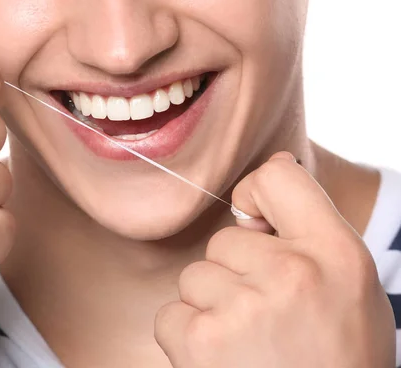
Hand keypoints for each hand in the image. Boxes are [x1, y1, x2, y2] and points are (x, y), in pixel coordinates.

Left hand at [155, 152, 395, 366]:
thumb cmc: (337, 361)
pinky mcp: (201, 341)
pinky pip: (171, 312)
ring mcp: (243, 307)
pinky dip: (188, 336)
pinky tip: (223, 360)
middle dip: (236, 274)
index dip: (256, 196)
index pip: (277, 179)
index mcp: (337, 255)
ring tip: (249, 346)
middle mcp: (292, 273)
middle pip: (225, 239)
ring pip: (196, 276)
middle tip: (267, 320)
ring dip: (212, 308)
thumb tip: (269, 172)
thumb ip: (310, 230)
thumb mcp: (350, 290)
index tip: (256, 220)